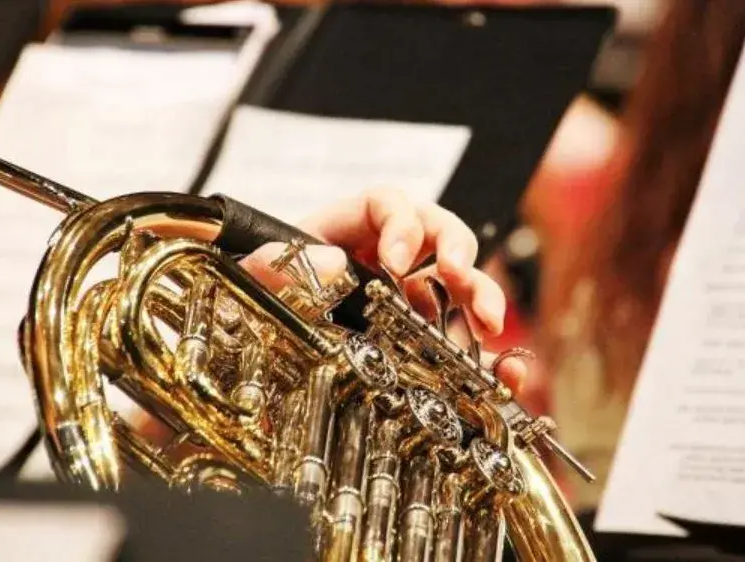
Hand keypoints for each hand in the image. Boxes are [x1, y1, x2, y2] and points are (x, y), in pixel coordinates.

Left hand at [239, 188, 526, 392]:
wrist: (241, 365)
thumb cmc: (247, 308)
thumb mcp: (248, 281)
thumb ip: (273, 264)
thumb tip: (330, 262)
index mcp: (343, 231)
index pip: (385, 203)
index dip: (400, 222)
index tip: (396, 258)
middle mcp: (381, 259)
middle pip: (436, 234)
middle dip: (457, 252)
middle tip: (459, 278)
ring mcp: (403, 299)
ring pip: (458, 284)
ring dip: (481, 296)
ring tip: (488, 325)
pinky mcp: (416, 342)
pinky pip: (460, 339)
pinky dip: (488, 352)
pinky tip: (503, 369)